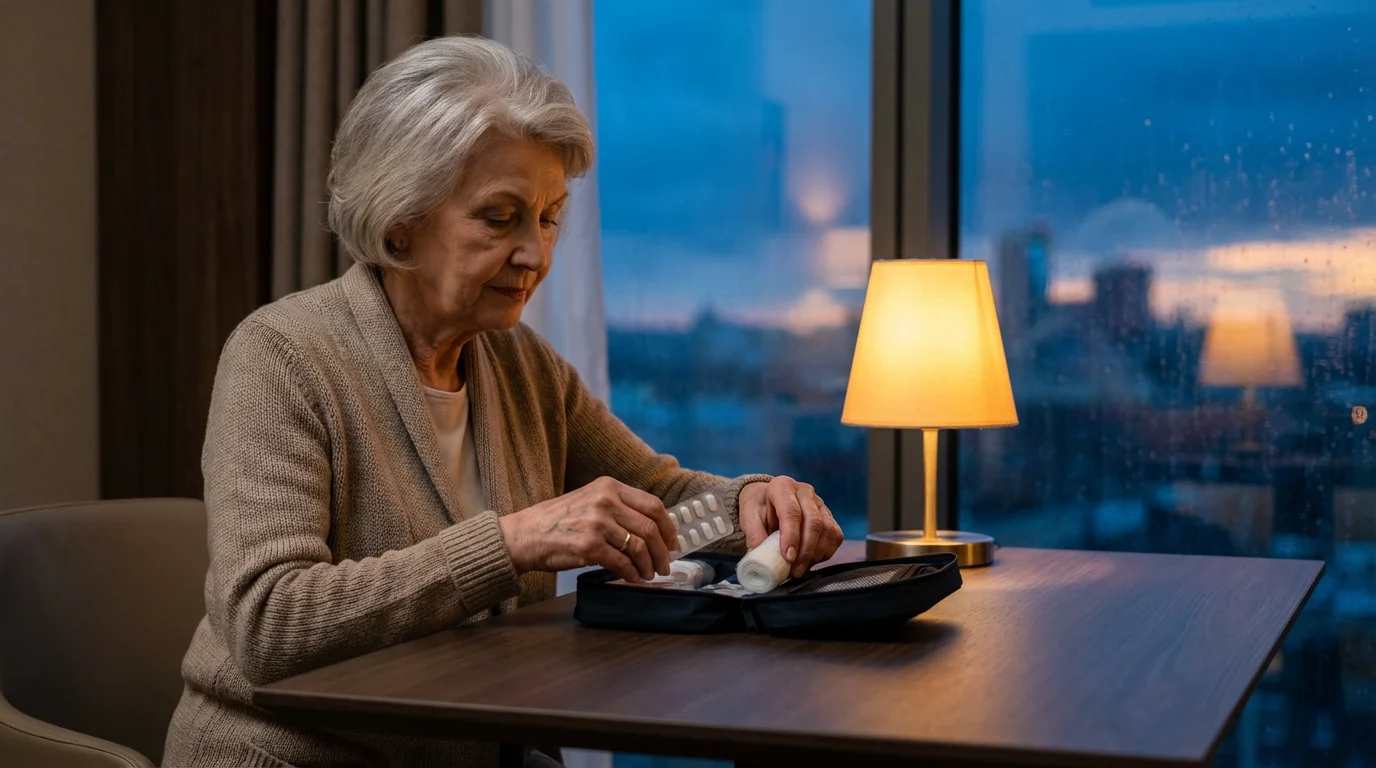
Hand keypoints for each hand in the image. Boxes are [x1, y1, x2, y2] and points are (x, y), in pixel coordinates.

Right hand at [498, 476, 676, 582]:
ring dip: (648, 566)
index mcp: (609, 486)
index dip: (668, 527)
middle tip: (665, 564)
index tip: (673, 542)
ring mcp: (597, 523)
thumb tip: (652, 529)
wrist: (526, 535)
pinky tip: (632, 578)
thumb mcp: (590, 500)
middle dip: (663, 551)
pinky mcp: (589, 546)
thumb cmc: (558, 521)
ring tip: (648, 574)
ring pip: (639, 548)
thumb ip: (619, 508)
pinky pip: (622, 563)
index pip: (653, 505)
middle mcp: (605, 501)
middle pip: (650, 528)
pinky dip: (631, 574)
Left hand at [739, 476, 843, 577]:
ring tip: (801, 569)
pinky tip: (811, 561)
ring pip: (828, 530)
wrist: (768, 500)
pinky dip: (825, 553)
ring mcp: (820, 503)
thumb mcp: (749, 516)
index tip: (788, 558)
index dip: (791, 536)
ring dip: (816, 554)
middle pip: (814, 522)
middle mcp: (805, 492)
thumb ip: (753, 533)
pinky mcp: (829, 516)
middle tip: (795, 571)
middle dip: (806, 551)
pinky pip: (835, 536)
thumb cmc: (759, 508)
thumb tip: (761, 554)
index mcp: (782, 487)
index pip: (791, 512)